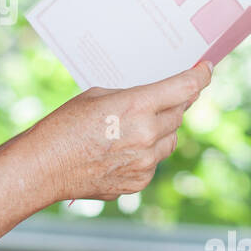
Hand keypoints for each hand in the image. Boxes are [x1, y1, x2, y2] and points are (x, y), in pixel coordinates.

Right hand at [31, 60, 212, 204]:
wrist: (44, 167)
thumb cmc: (64, 126)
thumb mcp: (98, 97)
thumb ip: (132, 98)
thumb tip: (155, 101)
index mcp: (135, 106)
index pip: (184, 88)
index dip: (201, 76)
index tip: (206, 69)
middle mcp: (146, 134)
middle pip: (179, 113)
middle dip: (175, 103)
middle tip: (166, 97)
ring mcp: (145, 162)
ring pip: (170, 139)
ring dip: (162, 129)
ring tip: (135, 126)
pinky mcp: (139, 181)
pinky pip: (155, 161)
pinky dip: (147, 152)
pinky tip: (122, 149)